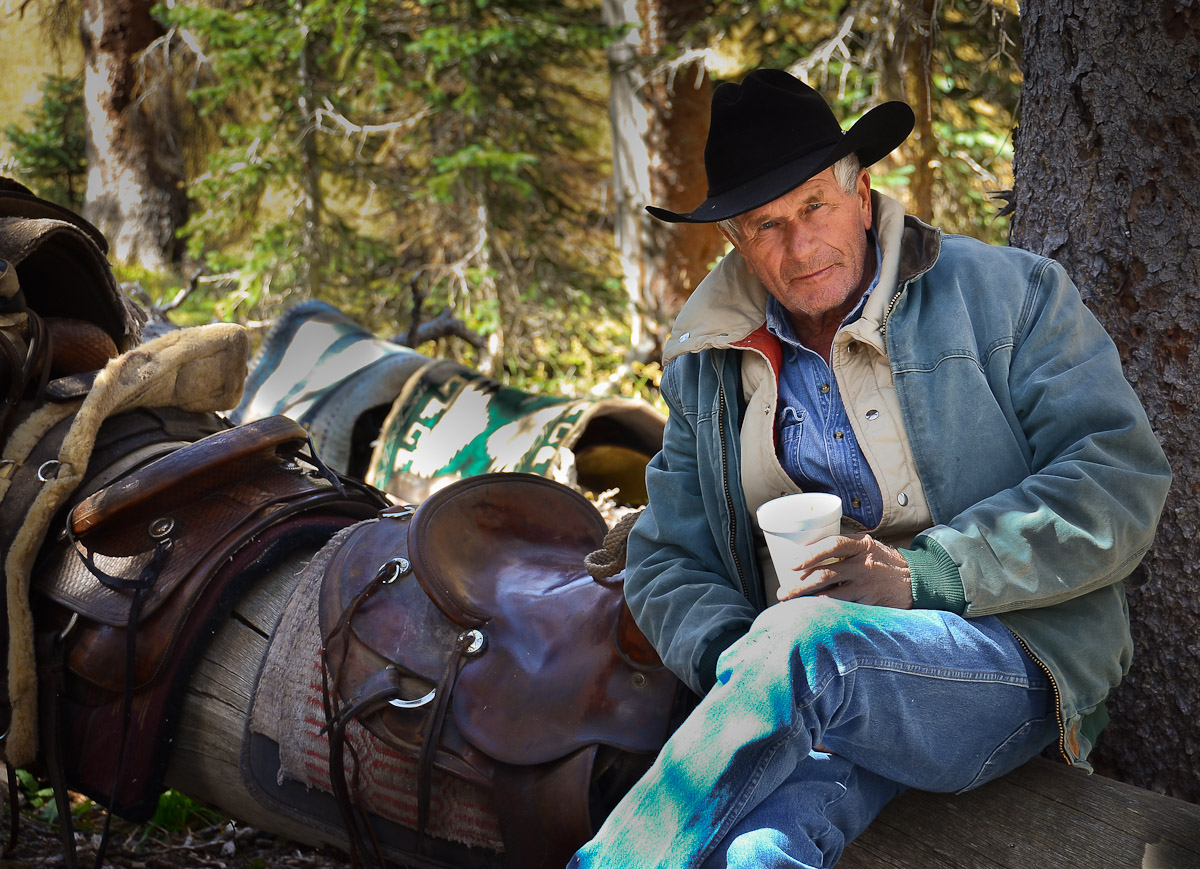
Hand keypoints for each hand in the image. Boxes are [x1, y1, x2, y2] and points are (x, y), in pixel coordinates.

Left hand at [776, 533, 912, 608]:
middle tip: (782, 593)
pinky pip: (845, 609)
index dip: (811, 554)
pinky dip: (828, 613)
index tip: (792, 565)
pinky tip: (815, 616)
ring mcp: (867, 586)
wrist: (915, 579)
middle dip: (799, 586)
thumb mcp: (866, 546)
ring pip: (832, 596)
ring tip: (792, 606)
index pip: (833, 545)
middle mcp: (863, 564)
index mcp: (860, 545)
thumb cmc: (881, 561)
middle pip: (825, 574)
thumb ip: (842, 549)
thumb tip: (804, 556)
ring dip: (808, 602)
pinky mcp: (871, 604)